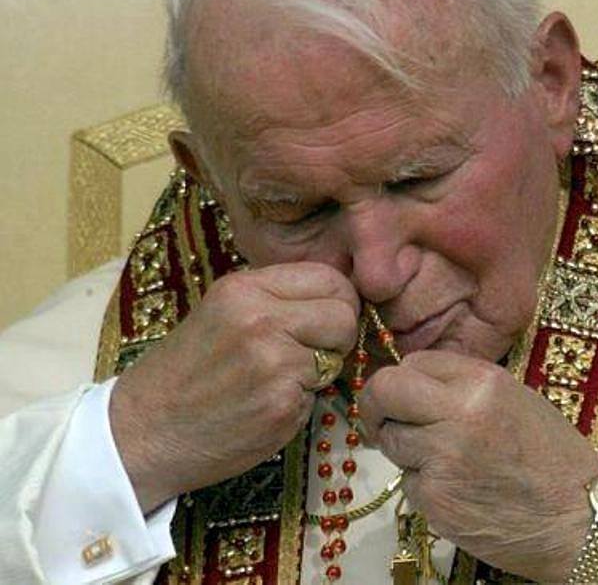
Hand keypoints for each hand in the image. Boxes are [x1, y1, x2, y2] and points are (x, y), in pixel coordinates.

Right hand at [110, 263, 359, 513]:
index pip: (329, 278)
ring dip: (319, 371)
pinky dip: (300, 403)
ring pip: (337, 356)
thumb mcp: (222, 312)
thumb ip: (275, 300)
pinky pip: (319, 395)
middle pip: (344, 314)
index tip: (327, 320)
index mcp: (244, 289)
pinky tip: (265, 406)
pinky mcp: (282, 405)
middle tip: (313, 353)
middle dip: (338, 336)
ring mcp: (274, 364)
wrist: (143, 430)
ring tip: (279, 380)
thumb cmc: (184, 371)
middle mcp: (261, 319)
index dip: (338, 301)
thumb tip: (336, 297)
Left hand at [360, 350, 597, 581]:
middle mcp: (458, 412)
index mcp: (481, 382)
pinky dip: (423, 487)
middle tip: (383, 422)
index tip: (403, 399)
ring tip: (442, 463)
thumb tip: (416, 385)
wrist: (581, 520)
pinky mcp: (435, 499)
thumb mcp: (515, 400)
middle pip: (383, 391)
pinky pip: (407, 483)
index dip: (403, 380)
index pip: (412, 362)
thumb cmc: (552, 458)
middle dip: (375, 406)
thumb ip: (463, 387)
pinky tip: (456, 491)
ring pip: (390, 440)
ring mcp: (442, 457)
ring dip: (404, 451)